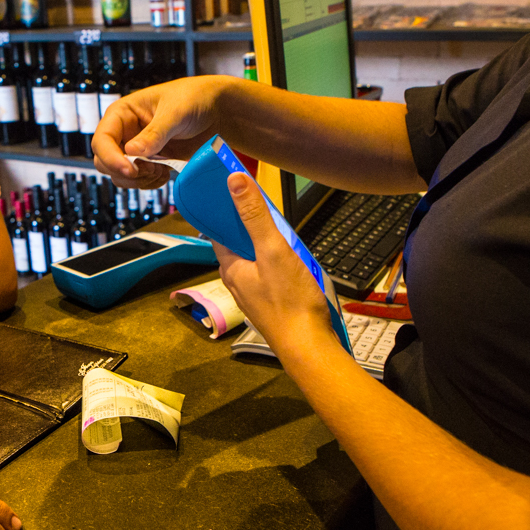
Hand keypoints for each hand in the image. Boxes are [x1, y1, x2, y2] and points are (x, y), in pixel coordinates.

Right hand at [91, 76, 230, 187]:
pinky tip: (166, 173)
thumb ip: (155, 133)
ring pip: (120, 176)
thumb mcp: (175, 112)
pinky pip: (138, 181)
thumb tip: (131, 152)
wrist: (216, 111)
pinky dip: (149, 183)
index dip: (111, 158)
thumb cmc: (194, 99)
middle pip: (104, 162)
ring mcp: (136, 150)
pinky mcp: (150, 163)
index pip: (102, 140)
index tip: (131, 170)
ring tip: (161, 170)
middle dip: (125, 172)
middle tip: (150, 169)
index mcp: (122, 113)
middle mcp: (125, 133)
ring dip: (138, 180)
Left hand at [214, 173, 338, 360]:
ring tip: (286, 233)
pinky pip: (271, 272)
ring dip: (268, 242)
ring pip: (257, 257)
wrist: (310, 347)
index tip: (231, 188)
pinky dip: (280, 260)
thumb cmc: (291, 306)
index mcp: (231, 268)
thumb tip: (234, 183)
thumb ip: (254, 217)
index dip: (224, 208)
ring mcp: (256, 292)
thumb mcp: (272, 251)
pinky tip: (296, 260)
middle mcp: (239, 281)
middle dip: (252, 224)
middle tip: (267, 206)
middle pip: (239, 242)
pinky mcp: (273, 301)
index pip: (218, 230)